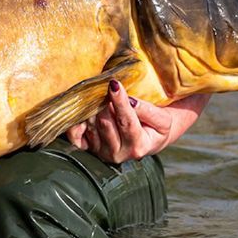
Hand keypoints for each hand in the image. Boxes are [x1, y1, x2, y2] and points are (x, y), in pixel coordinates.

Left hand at [65, 81, 209, 163]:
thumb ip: (147, 111)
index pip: (126, 122)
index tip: (114, 83)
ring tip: (95, 92)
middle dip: (103, 102)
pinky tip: (81, 108)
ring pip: (91, 125)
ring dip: (91, 107)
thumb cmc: (156, 128)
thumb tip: (130, 100)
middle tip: (103, 85)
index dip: (120, 102)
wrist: (147, 141)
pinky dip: (75, 121)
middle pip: (105, 122)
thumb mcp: (162, 120)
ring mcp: (101, 152)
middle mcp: (117, 153)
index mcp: (138, 147)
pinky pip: (75, 136)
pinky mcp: (88, 149)